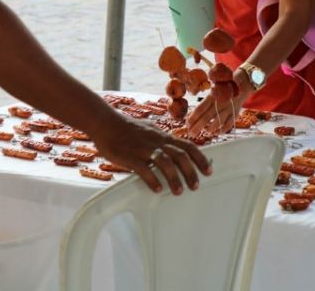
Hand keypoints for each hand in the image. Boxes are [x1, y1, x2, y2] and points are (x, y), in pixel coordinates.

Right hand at [90, 114, 211, 193]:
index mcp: (162, 136)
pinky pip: (144, 168)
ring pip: (165, 162)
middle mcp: (156, 141)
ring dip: (174, 178)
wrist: (105, 122)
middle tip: (196, 186)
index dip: (200, 158)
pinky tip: (157, 189)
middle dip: (190, 171)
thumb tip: (174, 149)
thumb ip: (161, 140)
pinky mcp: (129, 155)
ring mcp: (143, 148)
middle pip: (180, 155)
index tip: (209, 171)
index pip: (187, 145)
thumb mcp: (149, 130)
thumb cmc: (127, 128)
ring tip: (178, 192)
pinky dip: (152, 179)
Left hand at [186, 77, 249, 136]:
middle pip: (206, 117)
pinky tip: (214, 132)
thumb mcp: (213, 91)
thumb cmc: (222, 89)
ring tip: (203, 132)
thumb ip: (204, 102)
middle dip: (197, 127)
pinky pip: (228, 125)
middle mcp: (220, 103)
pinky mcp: (235, 114)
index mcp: (212, 96)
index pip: (200, 109)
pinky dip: (220, 130)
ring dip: (209, 129)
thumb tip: (192, 115)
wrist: (241, 84)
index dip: (192, 118)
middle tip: (191, 133)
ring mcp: (228, 109)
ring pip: (217, 122)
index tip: (187, 124)